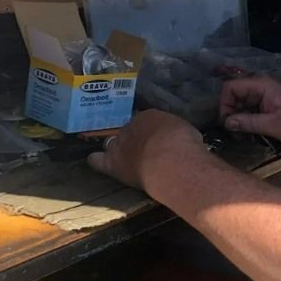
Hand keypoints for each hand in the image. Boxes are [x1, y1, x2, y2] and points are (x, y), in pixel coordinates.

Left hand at [87, 110, 205, 193]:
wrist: (171, 161)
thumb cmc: (185, 144)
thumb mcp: (187, 131)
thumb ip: (176, 134)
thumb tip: (178, 140)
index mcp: (151, 116)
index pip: (146, 120)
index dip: (150, 130)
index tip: (157, 138)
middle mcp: (132, 126)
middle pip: (128, 130)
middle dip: (135, 137)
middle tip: (145, 149)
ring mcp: (119, 144)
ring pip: (111, 142)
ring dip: (116, 147)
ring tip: (122, 155)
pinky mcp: (112, 164)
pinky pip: (97, 161)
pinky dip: (95, 160)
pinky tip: (94, 160)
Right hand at [220, 75, 280, 143]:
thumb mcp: (273, 124)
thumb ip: (249, 122)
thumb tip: (226, 122)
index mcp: (260, 85)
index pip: (230, 87)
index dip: (224, 103)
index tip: (227, 122)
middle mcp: (257, 87)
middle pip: (232, 95)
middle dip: (229, 113)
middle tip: (233, 132)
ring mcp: (259, 95)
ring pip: (237, 104)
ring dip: (236, 119)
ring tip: (240, 135)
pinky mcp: (262, 104)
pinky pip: (245, 109)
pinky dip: (243, 120)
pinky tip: (247, 133)